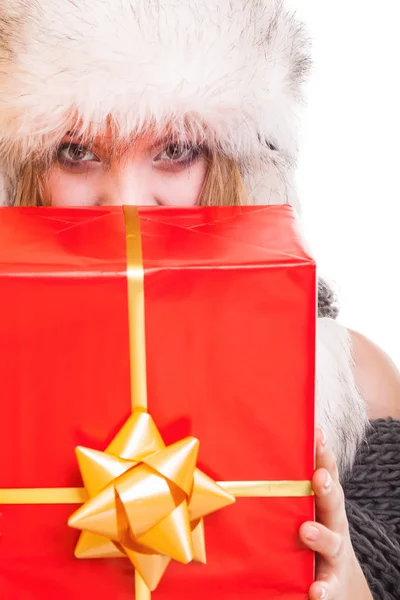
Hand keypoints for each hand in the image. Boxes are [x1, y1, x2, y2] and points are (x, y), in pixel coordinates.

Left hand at [299, 429, 372, 598]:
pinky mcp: (332, 583)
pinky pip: (329, 586)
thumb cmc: (311, 535)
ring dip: (320, 535)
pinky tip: (315, 591)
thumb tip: (251, 456)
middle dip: (326, 488)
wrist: (336, 583)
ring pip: (332, 542)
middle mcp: (333, 524)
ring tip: (306, 531)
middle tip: (317, 477)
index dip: (323, 455)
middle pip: (333, 502)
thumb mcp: (303, 509)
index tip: (318, 435)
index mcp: (323, 503)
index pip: (326, 474)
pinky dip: (323, 589)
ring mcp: (334, 553)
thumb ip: (285, 489)